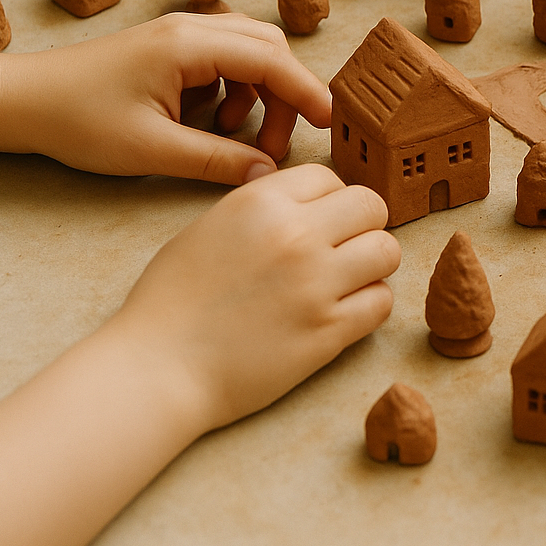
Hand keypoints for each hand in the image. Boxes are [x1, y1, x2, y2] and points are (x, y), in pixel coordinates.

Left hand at [17, 12, 331, 183]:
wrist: (19, 101)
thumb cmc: (76, 120)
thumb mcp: (151, 151)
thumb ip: (216, 161)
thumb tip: (266, 174)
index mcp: (188, 44)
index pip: (272, 59)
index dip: (306, 92)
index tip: (327, 125)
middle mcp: (189, 28)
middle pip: (268, 47)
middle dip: (285, 94)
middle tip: (277, 144)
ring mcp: (178, 35)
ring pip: (249, 52)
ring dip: (259, 94)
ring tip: (239, 139)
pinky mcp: (169, 49)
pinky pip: (225, 61)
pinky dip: (234, 91)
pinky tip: (212, 124)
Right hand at [110, 164, 396, 428]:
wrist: (158, 369)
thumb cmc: (172, 301)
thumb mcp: (208, 229)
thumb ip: (262, 208)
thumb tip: (308, 200)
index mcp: (261, 202)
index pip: (329, 176)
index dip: (328, 199)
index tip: (318, 222)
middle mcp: (295, 235)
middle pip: (371, 206)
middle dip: (362, 225)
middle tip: (342, 249)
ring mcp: (316, 284)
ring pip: (388, 251)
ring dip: (373, 264)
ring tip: (348, 280)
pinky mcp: (329, 331)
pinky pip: (382, 301)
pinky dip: (370, 305)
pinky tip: (343, 312)